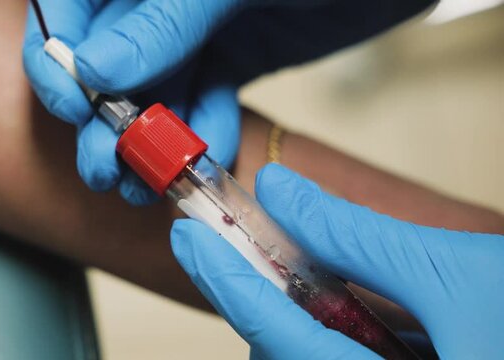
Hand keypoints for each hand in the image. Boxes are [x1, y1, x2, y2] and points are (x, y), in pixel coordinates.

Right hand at [23, 0, 432, 204]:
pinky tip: (211, 155)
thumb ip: (166, 19)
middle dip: (100, 118)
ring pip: (153, 90)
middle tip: (105, 168)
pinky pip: (204, 101)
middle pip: (103, 58)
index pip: (70, 5)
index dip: (57, 57)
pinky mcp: (232, 57)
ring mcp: (196, 27)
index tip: (71, 107)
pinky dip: (204, 133)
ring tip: (151, 185)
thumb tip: (98, 69)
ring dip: (150, 142)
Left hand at [171, 163, 503, 358]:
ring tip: (321, 270)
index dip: (227, 278)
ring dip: (304, 314)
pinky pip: (345, 356)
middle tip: (258, 246)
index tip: (189, 234)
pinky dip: (338, 328)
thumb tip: (283, 192)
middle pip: (286, 355)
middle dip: (267, 300)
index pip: (277, 333)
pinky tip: (364, 305)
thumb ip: (360, 236)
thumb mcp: (462, 273)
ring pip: (311, 358)